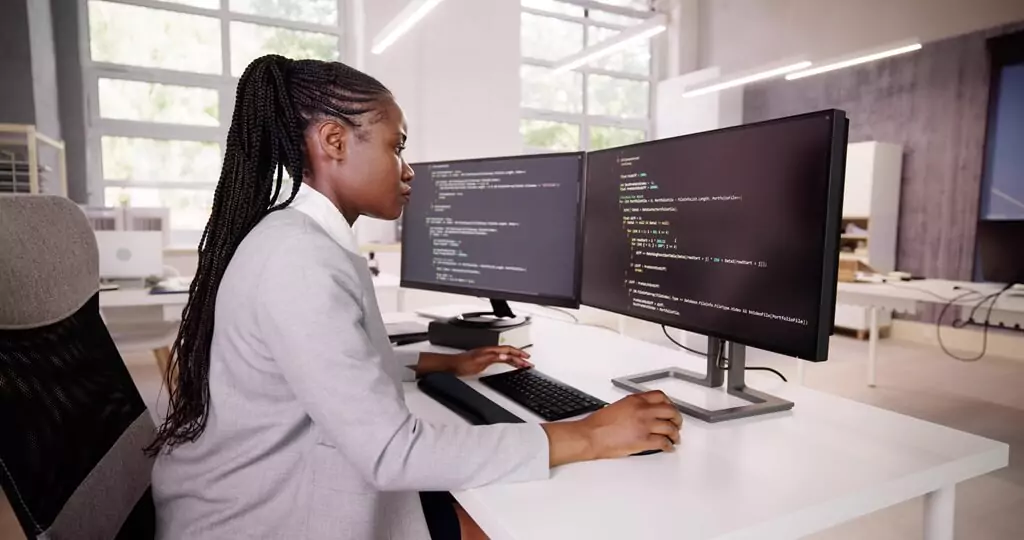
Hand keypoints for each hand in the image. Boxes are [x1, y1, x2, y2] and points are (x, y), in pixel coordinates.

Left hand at [450, 346, 532, 375]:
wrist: (453, 365)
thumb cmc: (463, 363)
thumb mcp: (479, 362)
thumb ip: (492, 358)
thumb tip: (504, 356)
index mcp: (490, 351)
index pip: (508, 350)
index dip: (518, 353)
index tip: (526, 358)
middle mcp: (490, 352)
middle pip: (509, 353)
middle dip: (520, 357)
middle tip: (528, 363)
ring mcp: (488, 356)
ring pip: (505, 357)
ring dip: (515, 360)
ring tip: (523, 364)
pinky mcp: (486, 361)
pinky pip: (500, 360)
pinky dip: (508, 362)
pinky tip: (510, 364)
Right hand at [542, 391, 681, 465]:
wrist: (591, 436)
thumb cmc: (599, 424)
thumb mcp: (618, 406)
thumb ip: (634, 407)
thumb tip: (644, 412)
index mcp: (635, 400)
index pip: (660, 396)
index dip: (669, 403)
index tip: (671, 408)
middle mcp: (642, 410)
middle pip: (670, 411)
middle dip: (676, 418)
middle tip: (677, 423)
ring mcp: (644, 425)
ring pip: (669, 427)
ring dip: (675, 433)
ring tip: (675, 437)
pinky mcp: (643, 440)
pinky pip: (663, 442)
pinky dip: (668, 446)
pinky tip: (668, 447)